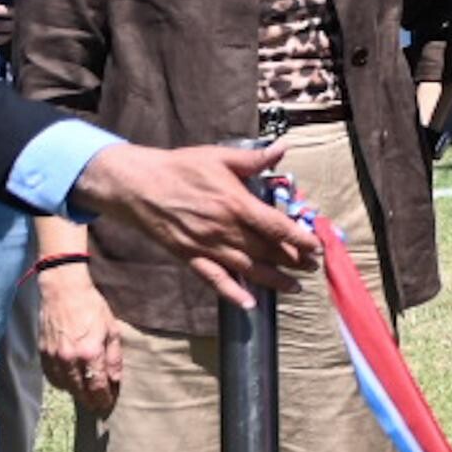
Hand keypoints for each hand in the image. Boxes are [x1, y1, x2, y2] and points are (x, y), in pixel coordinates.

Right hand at [37, 263, 123, 408]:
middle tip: (97, 406)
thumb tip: (115, 380)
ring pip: (63, 385)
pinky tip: (68, 382)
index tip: (107, 405)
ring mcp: (53, 357)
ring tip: (84, 394)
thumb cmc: (92, 307)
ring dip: (75, 392)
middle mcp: (69, 359)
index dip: (103, 399)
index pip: (97, 387)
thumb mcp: (112, 330)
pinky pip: (50, 376)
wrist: (63, 291)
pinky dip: (60, 382)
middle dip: (89, 401)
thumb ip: (114, 358)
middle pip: (79, 391)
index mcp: (90, 353)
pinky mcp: (42, 352)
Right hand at [69, 139, 312, 307]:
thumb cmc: (178, 168)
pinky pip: (214, 279)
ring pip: (248, 269)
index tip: (317, 246)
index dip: (300, 239)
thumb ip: (254, 159)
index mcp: (236, 204)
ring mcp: (207, 246)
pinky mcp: (189, 257)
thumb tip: (283, 148)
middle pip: (267, 251)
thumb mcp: (219, 157)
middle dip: (294, 260)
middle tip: (313, 266)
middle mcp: (225, 230)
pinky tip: (249, 304)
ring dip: (274, 280)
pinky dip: (232, 294)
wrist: (135, 185)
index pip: (277, 227)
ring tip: (295, 287)